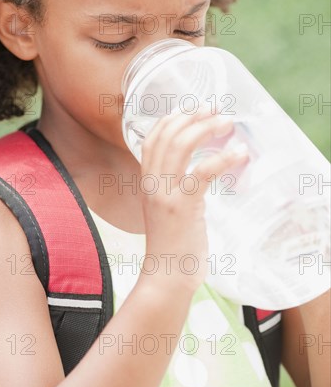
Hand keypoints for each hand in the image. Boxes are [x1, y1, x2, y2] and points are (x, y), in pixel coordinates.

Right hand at [139, 108, 248, 292]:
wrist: (165, 276)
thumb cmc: (171, 245)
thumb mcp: (165, 209)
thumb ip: (173, 188)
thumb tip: (196, 171)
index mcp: (147, 182)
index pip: (151, 139)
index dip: (171, 119)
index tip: (192, 109)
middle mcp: (152, 183)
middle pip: (167, 136)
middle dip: (192, 116)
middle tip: (214, 109)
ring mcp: (165, 194)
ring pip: (180, 146)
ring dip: (205, 129)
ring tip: (226, 123)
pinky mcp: (183, 206)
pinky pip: (202, 172)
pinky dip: (222, 159)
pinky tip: (239, 154)